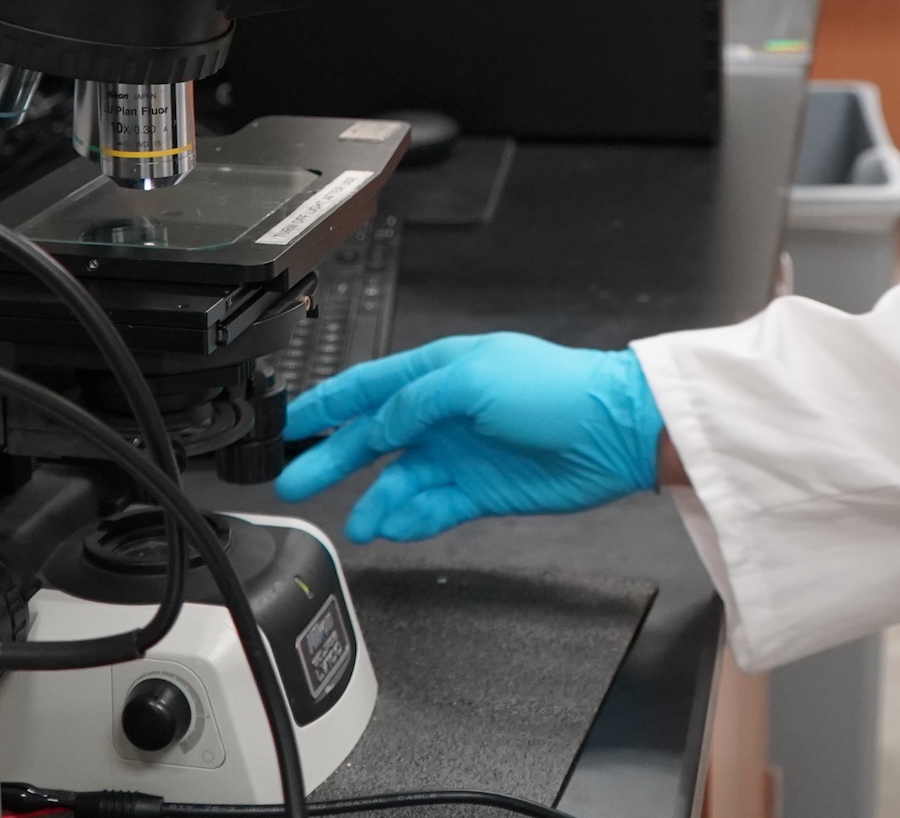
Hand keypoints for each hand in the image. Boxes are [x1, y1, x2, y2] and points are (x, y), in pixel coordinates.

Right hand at [276, 333, 664, 542]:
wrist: (611, 433)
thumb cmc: (555, 390)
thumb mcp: (473, 381)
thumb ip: (415, 403)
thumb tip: (377, 425)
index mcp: (439, 371)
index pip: (367, 387)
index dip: (325, 403)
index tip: (288, 422)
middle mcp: (445, 412)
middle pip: (373, 437)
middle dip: (332, 459)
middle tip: (296, 482)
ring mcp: (461, 453)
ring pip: (401, 480)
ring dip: (376, 501)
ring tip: (358, 523)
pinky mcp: (480, 491)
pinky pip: (432, 508)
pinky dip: (411, 519)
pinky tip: (395, 527)